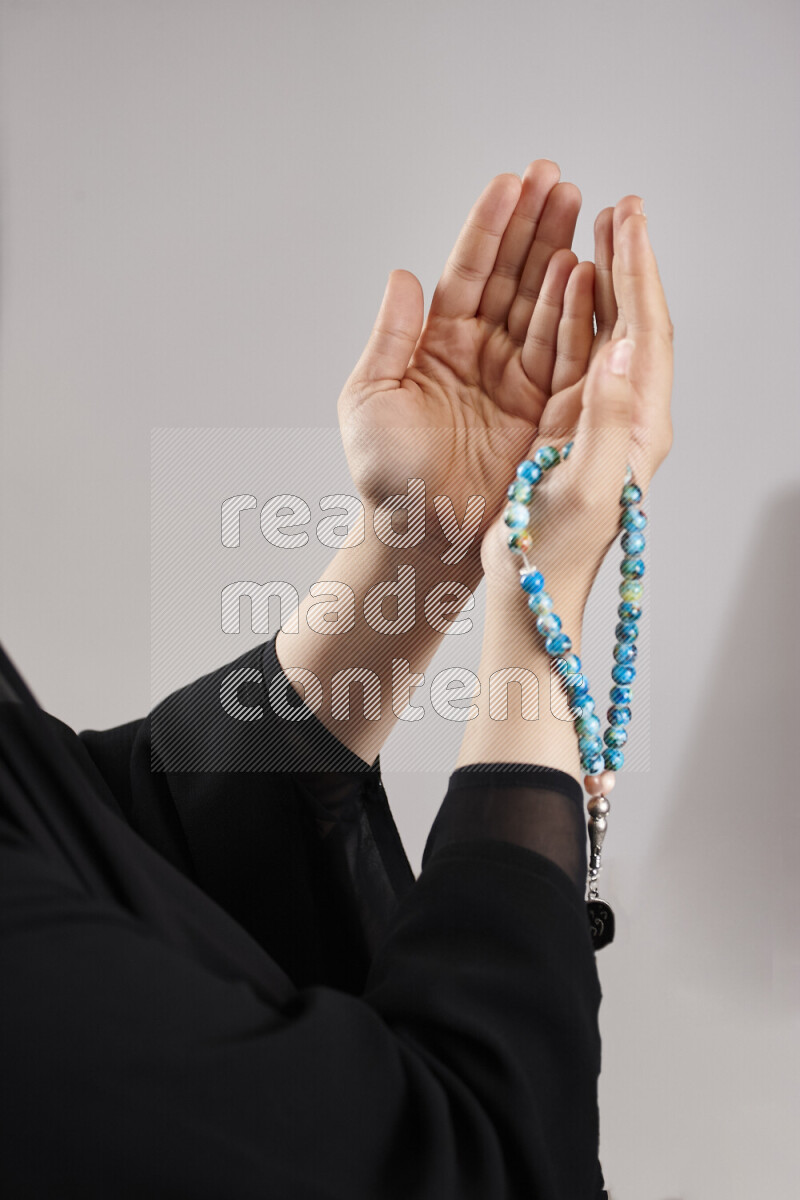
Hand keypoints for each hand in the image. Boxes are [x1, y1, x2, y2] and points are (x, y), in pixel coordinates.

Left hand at [337, 161, 590, 555]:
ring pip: (543, 304)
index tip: (510, 181)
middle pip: (513, 276)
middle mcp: (482, 352)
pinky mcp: (544, 407)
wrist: (421, 534)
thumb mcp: (370, 398)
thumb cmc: (386, 476)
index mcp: (438, 342)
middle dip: (534, 225)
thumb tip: (404, 275)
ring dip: (560, 254)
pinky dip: (575, 312)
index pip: (468, 270)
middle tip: (557, 176)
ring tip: (578, 205)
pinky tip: (585, 269)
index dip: (489, 227)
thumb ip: (391, 336)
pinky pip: (563, 352)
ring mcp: (516, 377)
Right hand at [481, 196, 673, 615]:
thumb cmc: (552, 553)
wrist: (532, 593)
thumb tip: (619, 351)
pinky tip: (567, 288)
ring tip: (595, 231)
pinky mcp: (571, 427)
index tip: (626, 220)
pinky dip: (576, 313)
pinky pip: (579, 356)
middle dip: (629, 262)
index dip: (638, 272)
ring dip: (605, 279)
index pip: (646, 333)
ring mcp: (601, 421)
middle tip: (619, 209)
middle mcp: (628, 417)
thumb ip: (606, 419)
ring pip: (609, 333)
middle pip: (636, 322)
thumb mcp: (583, 487)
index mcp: (638, 428)